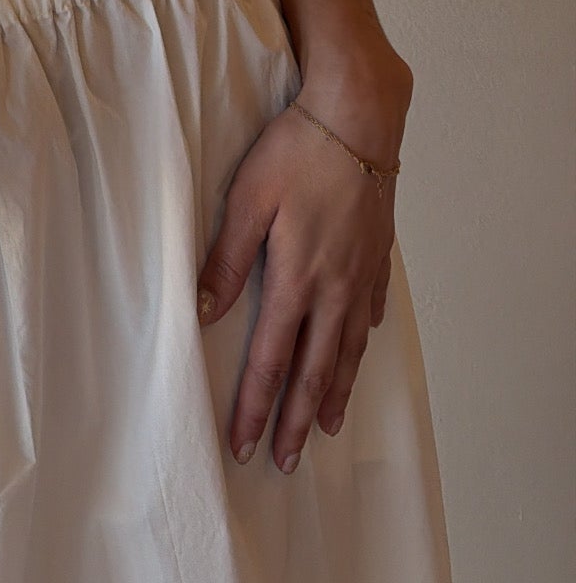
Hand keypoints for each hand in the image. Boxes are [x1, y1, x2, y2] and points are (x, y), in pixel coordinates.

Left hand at [195, 56, 412, 473]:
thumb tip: (204, 311)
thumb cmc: (296, 152)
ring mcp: (361, 276)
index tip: (245, 446)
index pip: (272, 361)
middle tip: (287, 463)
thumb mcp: (247, 199)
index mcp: (297, 280)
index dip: (257, 408)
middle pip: (314, 372)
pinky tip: (356, 352)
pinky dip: (361, 343)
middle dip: (297, 421)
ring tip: (327, 427)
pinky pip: (369, 314)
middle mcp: (334, 289)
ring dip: (333, 393)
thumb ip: (225, 257)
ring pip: (348, 351)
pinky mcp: (377, 257)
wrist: (358, 119)